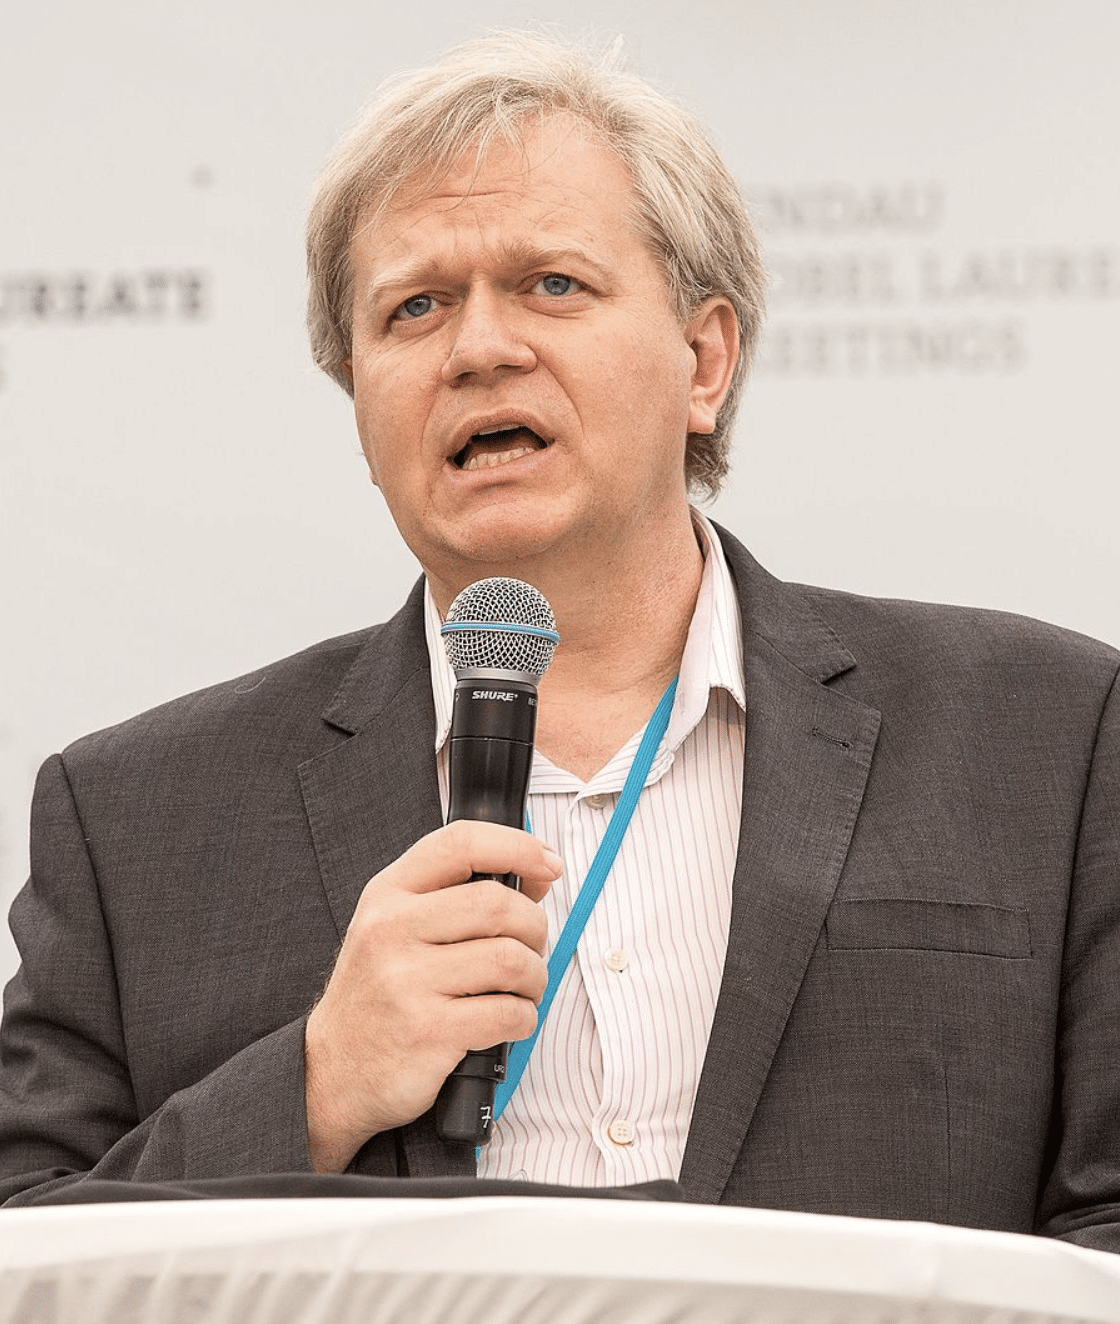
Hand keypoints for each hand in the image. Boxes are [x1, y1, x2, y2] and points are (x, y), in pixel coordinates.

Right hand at [304, 820, 562, 1171]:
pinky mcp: (427, 1031)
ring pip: (511, 959)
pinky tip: (508, 1020)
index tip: (548, 863)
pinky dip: (524, 1018)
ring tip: (522, 989)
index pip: (461, 843)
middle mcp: (392, 929)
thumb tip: (537, 872)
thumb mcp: (393, 927)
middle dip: (534, 927)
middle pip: (497, 903)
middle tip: (531, 948)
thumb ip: (453, 895)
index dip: (518, 845)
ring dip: (534, 977)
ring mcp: (406, 981)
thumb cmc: (378, 996)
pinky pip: (507, 1013)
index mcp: (388, 894)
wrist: (331, 1072)